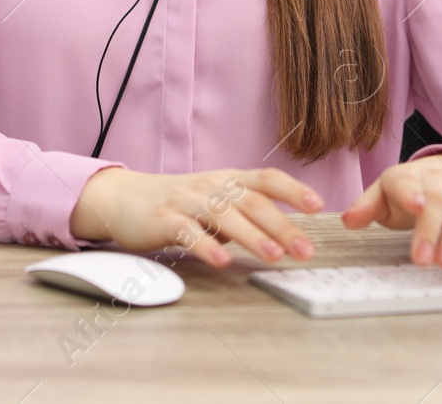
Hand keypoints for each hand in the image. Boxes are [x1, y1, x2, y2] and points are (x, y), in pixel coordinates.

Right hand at [70, 166, 323, 267]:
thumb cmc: (178, 204)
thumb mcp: (216, 202)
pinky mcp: (164, 219)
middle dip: (282, 226)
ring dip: (252, 236)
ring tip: (273, 256)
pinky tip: (221, 262)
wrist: (123, 198)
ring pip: (224, 215)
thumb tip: (285, 237)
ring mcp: (187, 201)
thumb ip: (246, 214)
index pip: (266, 179)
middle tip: (306, 250)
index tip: (318, 206)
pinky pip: (188, 232)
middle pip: (252, 201)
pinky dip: (207, 246)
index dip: (293, 190)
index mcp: (228, 180)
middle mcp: (211, 186)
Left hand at [341, 152, 441, 267]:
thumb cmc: (408, 189)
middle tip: (423, 259)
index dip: (412, 194)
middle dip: (431, 230)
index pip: (407, 182)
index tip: (416, 207)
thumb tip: (347, 220)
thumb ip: (366, 207)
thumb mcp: (383, 194)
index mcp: (407, 176)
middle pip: (436, 200)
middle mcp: (437, 179)